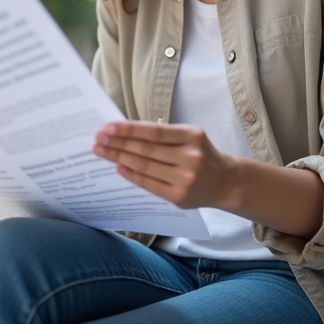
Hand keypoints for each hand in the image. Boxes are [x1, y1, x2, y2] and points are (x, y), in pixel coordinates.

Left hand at [92, 121, 240, 209]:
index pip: (153, 131)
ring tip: (102, 151)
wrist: (226, 182)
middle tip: (98, 139)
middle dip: (118, 143)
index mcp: (192, 136)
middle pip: (146, 149)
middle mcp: (191, 157)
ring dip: (119, 158)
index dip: (128, 129)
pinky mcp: (180, 197)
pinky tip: (118, 167)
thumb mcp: (189, 137)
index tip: (107, 127)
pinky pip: (149, 184)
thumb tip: (124, 132)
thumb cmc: (201, 154)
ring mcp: (186, 179)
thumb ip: (162, 135)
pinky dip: (132, 175)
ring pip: (145, 166)